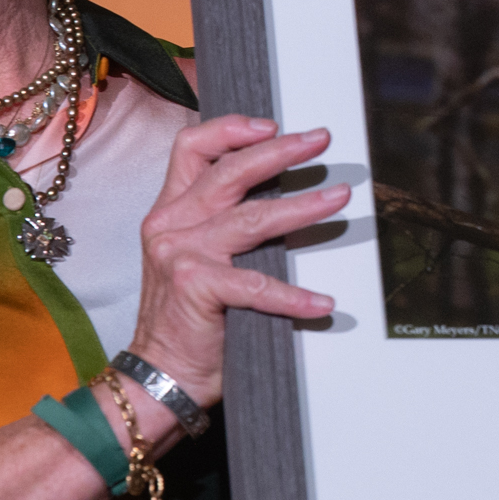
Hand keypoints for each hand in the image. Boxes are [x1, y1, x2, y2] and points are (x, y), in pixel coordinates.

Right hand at [126, 117, 345, 413]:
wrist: (159, 374)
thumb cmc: (188, 318)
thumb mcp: (193, 257)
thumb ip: (219, 224)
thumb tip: (283, 195)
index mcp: (169, 211)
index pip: (190, 148)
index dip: (231, 129)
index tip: (271, 125)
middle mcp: (171, 225)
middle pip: (230, 171)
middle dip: (281, 150)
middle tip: (320, 141)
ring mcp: (182, 254)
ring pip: (253, 217)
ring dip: (303, 205)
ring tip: (339, 196)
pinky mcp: (196, 287)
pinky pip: (257, 285)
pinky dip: (294, 295)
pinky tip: (323, 301)